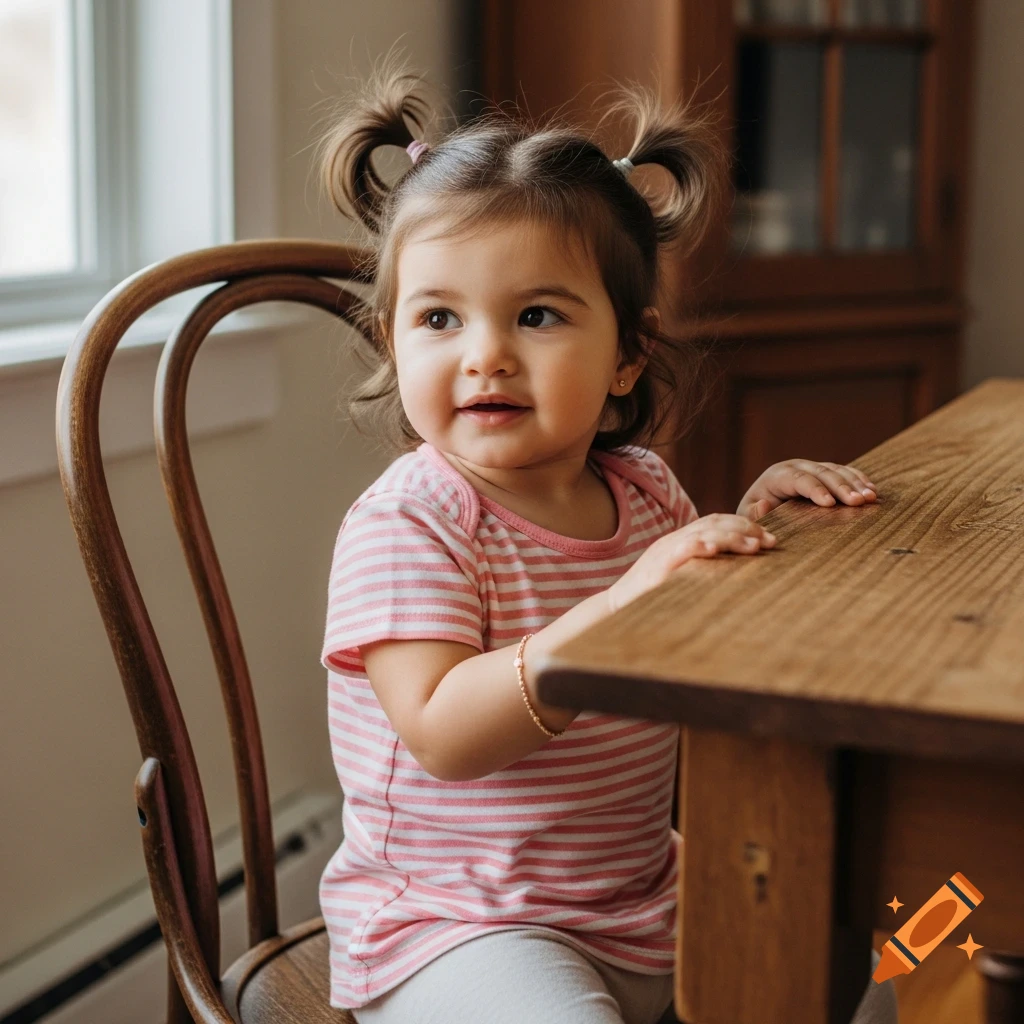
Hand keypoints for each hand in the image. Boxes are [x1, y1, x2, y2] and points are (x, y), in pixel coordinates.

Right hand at [607, 514, 774, 612]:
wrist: (615, 608)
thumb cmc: (649, 599)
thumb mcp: (679, 578)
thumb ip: (701, 569)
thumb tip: (734, 572)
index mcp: (680, 541)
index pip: (715, 522)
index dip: (743, 525)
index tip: (769, 537)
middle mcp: (673, 541)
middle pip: (714, 523)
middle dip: (746, 529)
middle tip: (771, 540)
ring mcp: (664, 552)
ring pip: (703, 533)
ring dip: (732, 537)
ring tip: (755, 545)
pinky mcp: (658, 567)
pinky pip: (681, 550)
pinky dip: (700, 546)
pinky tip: (717, 548)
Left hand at [738, 460, 876, 519]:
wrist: (761, 504)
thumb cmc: (755, 513)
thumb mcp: (747, 515)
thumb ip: (753, 513)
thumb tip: (763, 505)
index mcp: (777, 475)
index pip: (797, 479)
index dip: (814, 490)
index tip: (829, 504)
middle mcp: (796, 466)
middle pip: (821, 473)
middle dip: (841, 487)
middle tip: (858, 502)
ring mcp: (813, 467)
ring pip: (836, 471)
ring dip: (855, 483)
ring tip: (870, 498)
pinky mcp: (825, 472)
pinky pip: (845, 472)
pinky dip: (859, 480)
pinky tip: (872, 491)